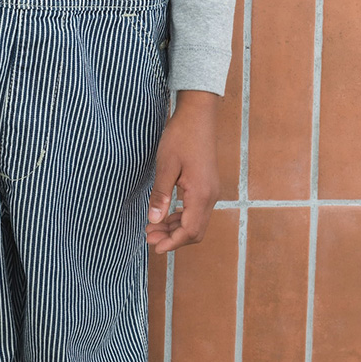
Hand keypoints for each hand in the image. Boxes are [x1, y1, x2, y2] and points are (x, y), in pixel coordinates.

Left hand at [144, 90, 219, 252]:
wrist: (198, 114)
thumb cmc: (181, 136)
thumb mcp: (166, 165)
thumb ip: (161, 195)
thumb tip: (154, 221)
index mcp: (201, 193)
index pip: (189, 231)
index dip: (172, 243)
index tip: (154, 247)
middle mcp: (211, 195)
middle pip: (195, 231)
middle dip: (173, 238)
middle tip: (149, 237)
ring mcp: (211, 190)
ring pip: (196, 221)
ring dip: (176, 228)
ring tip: (153, 227)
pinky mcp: (207, 184)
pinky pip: (197, 210)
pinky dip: (182, 217)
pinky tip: (166, 214)